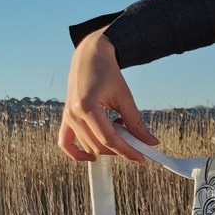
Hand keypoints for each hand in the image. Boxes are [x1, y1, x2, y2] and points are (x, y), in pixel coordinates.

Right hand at [57, 29, 157, 161]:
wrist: (90, 57)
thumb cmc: (107, 73)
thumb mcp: (125, 97)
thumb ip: (136, 122)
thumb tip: (150, 142)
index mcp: (87, 107)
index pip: (109, 139)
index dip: (127, 151)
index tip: (141, 157)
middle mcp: (73, 114)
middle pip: (98, 145)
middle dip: (119, 149)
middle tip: (135, 143)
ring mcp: (67, 116)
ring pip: (87, 145)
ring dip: (106, 146)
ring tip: (120, 130)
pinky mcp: (65, 117)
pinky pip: (65, 142)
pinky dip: (76, 153)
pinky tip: (91, 156)